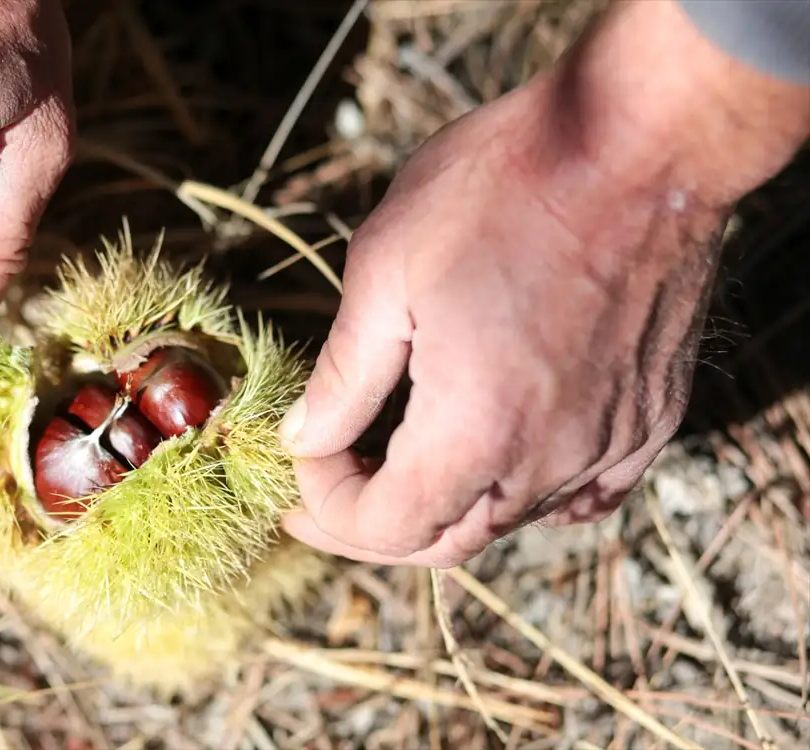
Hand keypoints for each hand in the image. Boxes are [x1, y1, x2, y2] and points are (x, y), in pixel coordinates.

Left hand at [278, 0, 809, 566]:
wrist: (643, 138)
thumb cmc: (504, 187)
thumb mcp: (386, 268)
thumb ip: (344, 376)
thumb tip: (306, 438)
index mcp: (476, 431)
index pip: (386, 526)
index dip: (328, 507)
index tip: (301, 459)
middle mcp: (550, 460)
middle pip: (446, 540)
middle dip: (373, 524)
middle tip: (325, 490)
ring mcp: (611, 443)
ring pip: (509, 517)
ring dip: (444, 502)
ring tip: (397, 462)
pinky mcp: (652, 417)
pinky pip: (582, 493)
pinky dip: (524, 490)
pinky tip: (496, 456)